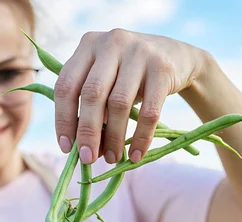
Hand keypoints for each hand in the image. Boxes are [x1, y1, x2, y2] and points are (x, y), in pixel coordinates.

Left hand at [53, 28, 206, 164]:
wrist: (177, 57)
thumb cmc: (131, 74)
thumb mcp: (107, 76)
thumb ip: (90, 103)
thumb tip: (80, 146)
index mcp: (88, 45)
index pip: (66, 85)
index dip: (63, 119)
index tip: (66, 148)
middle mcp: (111, 43)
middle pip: (92, 94)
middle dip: (87, 132)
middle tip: (88, 158)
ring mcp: (138, 52)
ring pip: (119, 103)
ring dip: (113, 137)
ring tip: (112, 157)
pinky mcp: (162, 68)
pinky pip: (149, 111)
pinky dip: (141, 138)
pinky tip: (135, 155)